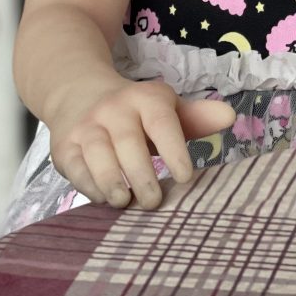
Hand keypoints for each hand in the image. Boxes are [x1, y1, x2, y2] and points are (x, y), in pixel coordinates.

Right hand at [46, 74, 235, 208]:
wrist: (79, 93)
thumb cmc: (135, 113)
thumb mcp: (165, 109)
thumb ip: (197, 118)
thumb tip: (230, 116)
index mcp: (145, 99)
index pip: (162, 122)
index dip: (174, 150)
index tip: (185, 178)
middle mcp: (114, 108)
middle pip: (129, 143)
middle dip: (143, 176)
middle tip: (154, 202)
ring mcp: (86, 126)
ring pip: (99, 156)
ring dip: (113, 183)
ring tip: (126, 202)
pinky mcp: (64, 146)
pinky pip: (76, 169)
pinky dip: (91, 187)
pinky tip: (105, 198)